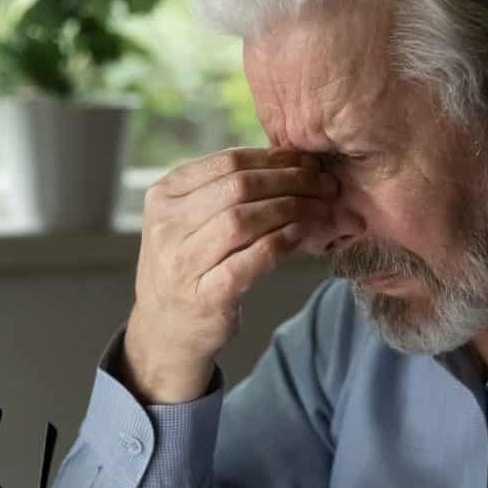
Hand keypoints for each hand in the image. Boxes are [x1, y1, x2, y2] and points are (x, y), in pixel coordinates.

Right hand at [124, 147, 347, 402]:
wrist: (166, 329)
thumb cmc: (190, 266)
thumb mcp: (191, 220)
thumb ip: (225, 191)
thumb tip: (290, 161)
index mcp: (164, 195)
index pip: (226, 162)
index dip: (274, 159)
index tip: (306, 162)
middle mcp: (165, 226)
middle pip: (238, 187)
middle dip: (290, 181)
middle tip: (323, 184)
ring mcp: (181, 262)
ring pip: (243, 219)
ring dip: (291, 209)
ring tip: (319, 208)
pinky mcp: (204, 295)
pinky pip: (251, 259)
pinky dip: (282, 242)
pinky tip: (302, 235)